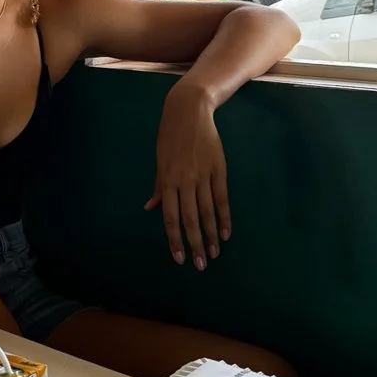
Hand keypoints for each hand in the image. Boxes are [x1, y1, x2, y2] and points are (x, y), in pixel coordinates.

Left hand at [144, 81, 230, 269]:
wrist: (189, 111)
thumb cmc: (170, 137)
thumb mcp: (160, 160)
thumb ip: (158, 186)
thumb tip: (150, 208)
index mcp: (167, 180)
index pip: (171, 216)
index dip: (175, 238)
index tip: (179, 258)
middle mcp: (185, 181)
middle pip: (191, 218)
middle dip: (195, 243)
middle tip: (200, 265)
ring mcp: (203, 176)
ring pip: (208, 211)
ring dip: (211, 235)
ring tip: (214, 253)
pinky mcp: (218, 170)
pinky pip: (222, 198)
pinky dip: (224, 216)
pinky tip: (226, 233)